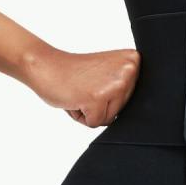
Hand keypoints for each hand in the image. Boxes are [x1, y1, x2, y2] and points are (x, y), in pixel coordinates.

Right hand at [24, 46, 140, 126]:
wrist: (45, 65)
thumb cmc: (75, 73)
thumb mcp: (110, 72)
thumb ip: (126, 86)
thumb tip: (141, 116)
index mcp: (134, 60)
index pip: (133, 98)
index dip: (111, 95)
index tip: (96, 80)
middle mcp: (129, 70)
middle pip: (123, 109)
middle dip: (102, 104)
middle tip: (85, 87)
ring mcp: (115, 84)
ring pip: (110, 118)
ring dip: (92, 111)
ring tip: (80, 92)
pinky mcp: (97, 99)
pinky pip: (95, 123)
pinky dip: (81, 116)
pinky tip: (74, 98)